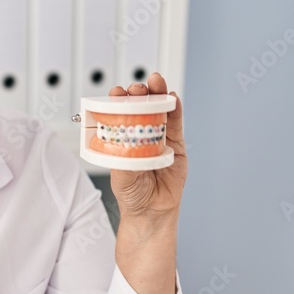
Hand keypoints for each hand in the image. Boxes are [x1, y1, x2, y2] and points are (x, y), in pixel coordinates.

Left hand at [108, 72, 186, 221]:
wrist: (153, 211)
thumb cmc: (132, 194)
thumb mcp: (122, 177)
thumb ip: (125, 161)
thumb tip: (127, 146)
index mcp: (122, 140)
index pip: (119, 115)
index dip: (118, 102)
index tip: (116, 92)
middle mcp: (140, 135)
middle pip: (140, 108)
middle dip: (138, 94)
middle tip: (137, 88)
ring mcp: (159, 138)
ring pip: (159, 111)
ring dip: (158, 94)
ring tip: (156, 82)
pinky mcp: (176, 144)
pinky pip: (176, 124)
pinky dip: (176, 109)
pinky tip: (173, 97)